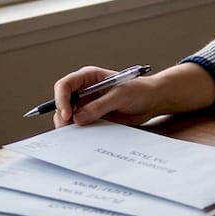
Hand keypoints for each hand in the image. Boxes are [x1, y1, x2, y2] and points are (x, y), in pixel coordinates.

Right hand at [53, 63, 214, 127]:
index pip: (65, 85)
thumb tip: (78, 118)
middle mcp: (85, 90)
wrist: (152, 101)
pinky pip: (80, 126)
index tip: (67, 114)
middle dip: (63, 116)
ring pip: (69, 117)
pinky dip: (79, 132)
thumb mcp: (120, 96)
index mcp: (89, 77)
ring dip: (69, 126)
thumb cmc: (139, 90)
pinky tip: (84, 138)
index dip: (61, 99)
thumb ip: (99, 106)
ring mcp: (87, 105)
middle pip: (63, 103)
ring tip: (77, 136)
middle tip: (68, 130)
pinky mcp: (93, 117)